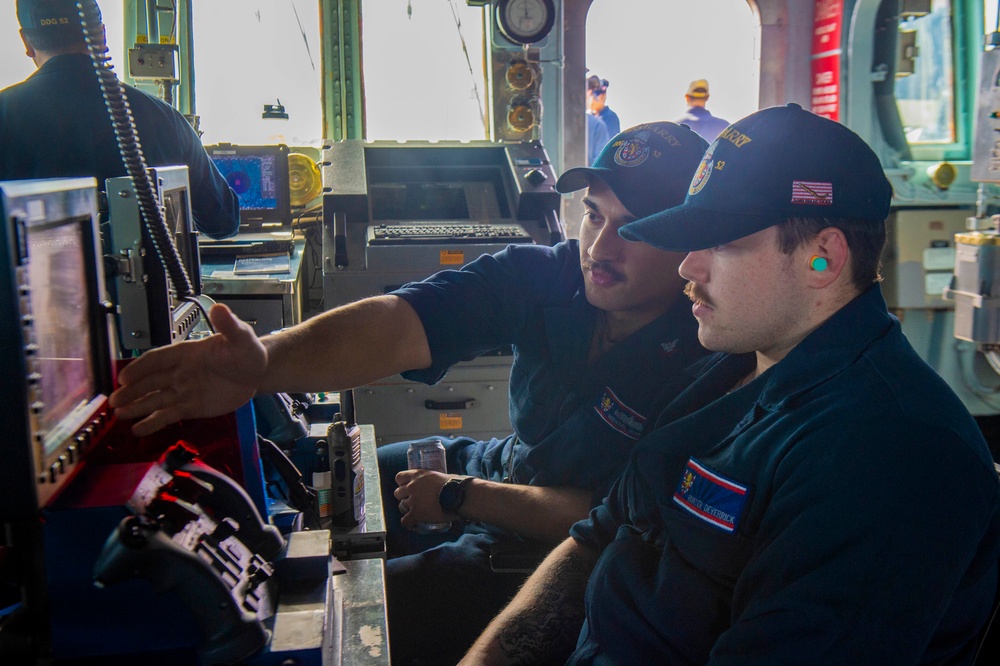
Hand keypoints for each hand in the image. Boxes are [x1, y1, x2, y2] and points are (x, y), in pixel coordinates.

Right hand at [108, 303, 266, 435]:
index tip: (123, 377)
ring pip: (156, 399)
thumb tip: (220, 308)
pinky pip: (169, 415)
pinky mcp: (192, 407)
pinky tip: (138, 430)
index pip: (158, 360)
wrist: (257, 372)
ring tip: (118, 414)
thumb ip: (228, 325)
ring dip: (137, 406)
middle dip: (132, 391)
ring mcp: (185, 390)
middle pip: (151, 381)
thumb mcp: (240, 336)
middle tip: (113, 401)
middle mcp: (180, 372)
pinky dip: (153, 422)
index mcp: (187, 353)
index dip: (140, 368)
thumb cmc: (246, 350)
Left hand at [394, 469, 455, 528]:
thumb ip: (429, 480)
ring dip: (407, 509)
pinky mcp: (416, 514)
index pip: (399, 477)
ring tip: (416, 512)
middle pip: (397, 493)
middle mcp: (412, 486)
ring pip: (401, 506)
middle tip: (414, 501)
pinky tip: (414, 523)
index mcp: (417, 475)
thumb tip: (432, 484)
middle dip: (404, 497)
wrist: (459, 496)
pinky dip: (408, 523)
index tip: (409, 488)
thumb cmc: (454, 484)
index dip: (403, 484)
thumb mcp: (438, 476)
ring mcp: (413, 501)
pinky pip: (404, 521)